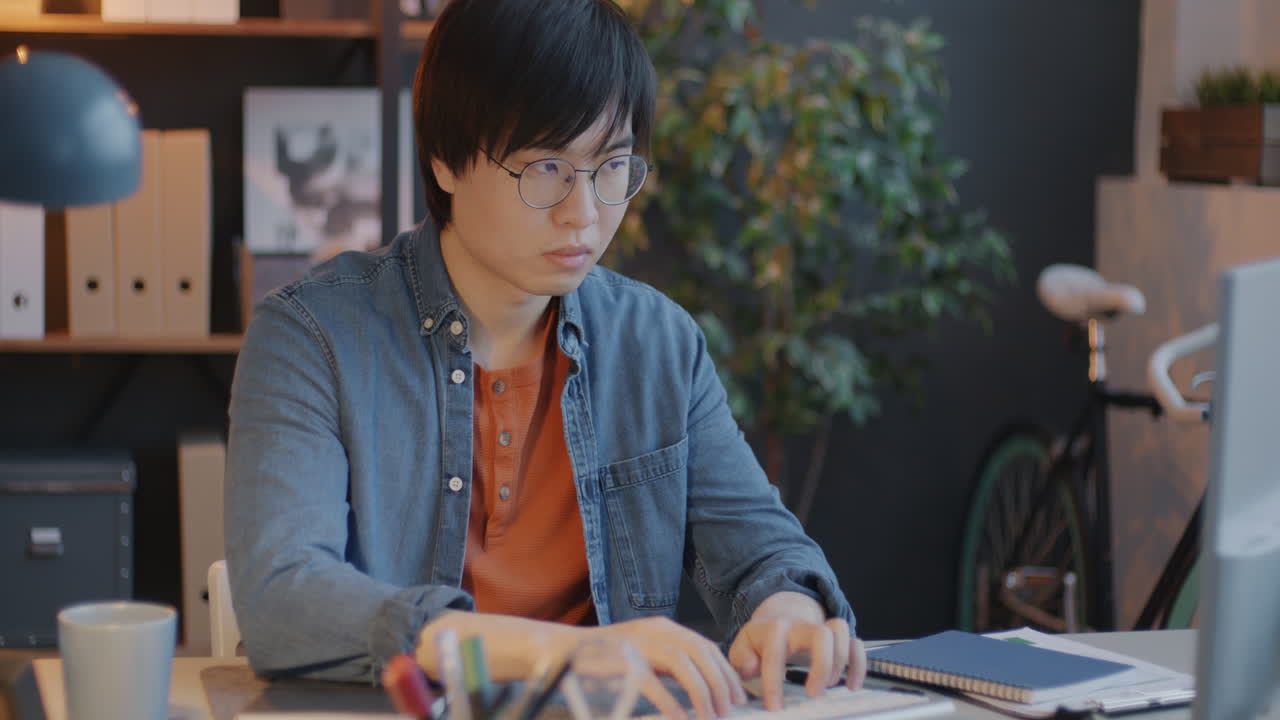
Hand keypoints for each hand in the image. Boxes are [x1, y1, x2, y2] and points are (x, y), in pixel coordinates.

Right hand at [591, 617, 746, 718]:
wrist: (562, 651)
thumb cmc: (604, 659)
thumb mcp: (644, 653)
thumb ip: (669, 662)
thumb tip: (703, 685)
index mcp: (662, 627)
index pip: (704, 644)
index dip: (725, 670)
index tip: (737, 694)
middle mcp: (653, 631)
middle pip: (699, 651)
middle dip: (720, 682)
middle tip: (729, 710)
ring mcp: (637, 644)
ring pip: (682, 663)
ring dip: (702, 692)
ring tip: (711, 717)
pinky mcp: (621, 662)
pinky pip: (653, 682)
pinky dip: (671, 702)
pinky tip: (681, 719)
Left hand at [726, 592, 865, 710]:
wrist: (779, 618)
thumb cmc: (760, 641)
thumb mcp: (742, 648)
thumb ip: (741, 659)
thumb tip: (752, 668)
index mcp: (774, 629)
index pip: (776, 652)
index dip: (774, 681)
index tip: (775, 706)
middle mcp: (801, 626)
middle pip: (821, 634)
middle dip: (822, 666)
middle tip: (814, 693)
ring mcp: (821, 629)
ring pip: (840, 631)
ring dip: (840, 662)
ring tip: (831, 686)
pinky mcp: (836, 639)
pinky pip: (856, 644)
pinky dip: (858, 665)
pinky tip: (852, 685)